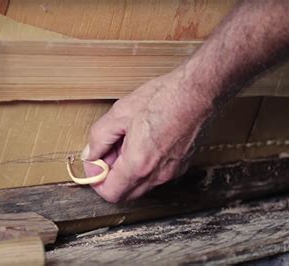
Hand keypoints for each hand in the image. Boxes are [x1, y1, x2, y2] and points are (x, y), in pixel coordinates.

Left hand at [81, 65, 214, 202]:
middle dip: (112, 177)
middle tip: (109, 152)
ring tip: (128, 143)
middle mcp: (157, 174)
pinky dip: (144, 166)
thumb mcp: (120, 113)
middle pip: (126, 193)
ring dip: (128, 171)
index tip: (95, 163)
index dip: (97, 180)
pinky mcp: (182, 165)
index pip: (110, 193)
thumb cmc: (164, 98)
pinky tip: (144, 142)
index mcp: (138, 164)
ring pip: (141, 185)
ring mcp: (172, 172)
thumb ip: (99, 138)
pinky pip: (156, 176)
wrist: (197, 92)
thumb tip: (91, 153)